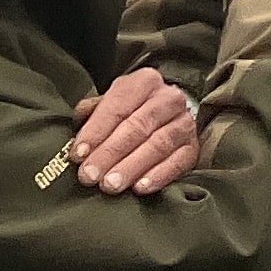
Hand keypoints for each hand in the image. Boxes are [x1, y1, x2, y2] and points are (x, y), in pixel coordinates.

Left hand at [66, 67, 201, 195]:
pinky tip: (140, 187)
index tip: (78, 155)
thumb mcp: (110, 105)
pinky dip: (159, 175)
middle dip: (110, 152)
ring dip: (132, 166)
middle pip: (138, 125)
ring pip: (158, 144)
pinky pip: (179, 161)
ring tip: (110, 185)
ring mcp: (184, 123)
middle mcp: (169, 99)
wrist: (166, 119)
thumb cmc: (128, 115)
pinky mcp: (192, 148)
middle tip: (90, 175)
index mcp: (145, 82)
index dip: (96, 131)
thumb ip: (93, 112)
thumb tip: (79, 120)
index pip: (118, 105)